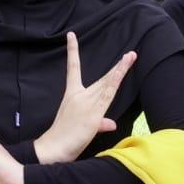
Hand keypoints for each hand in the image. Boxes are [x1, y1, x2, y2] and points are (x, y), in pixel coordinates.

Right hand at [33, 34, 135, 163]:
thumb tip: (111, 123)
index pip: (73, 68)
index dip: (73, 51)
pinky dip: (115, 82)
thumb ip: (99, 122)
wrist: (52, 148)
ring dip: (120, 70)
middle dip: (117, 66)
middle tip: (130, 54)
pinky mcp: (92, 113)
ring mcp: (86, 103)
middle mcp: (79, 95)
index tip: (71, 35)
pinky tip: (121, 72)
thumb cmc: (62, 138)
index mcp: (72, 95)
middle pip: (101, 78)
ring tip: (131, 57)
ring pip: (107, 84)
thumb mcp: (81, 126)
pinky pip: (107, 95)